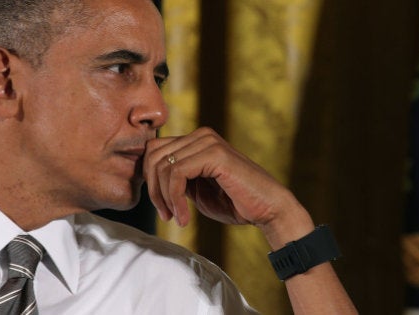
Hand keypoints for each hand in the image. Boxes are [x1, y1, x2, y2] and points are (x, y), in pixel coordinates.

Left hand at [143, 127, 298, 229]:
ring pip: (163, 166)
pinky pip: (177, 174)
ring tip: (177, 218)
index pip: (155, 151)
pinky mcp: (214, 154)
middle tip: (166, 215)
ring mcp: (208, 141)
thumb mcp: (197, 190)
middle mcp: (201, 135)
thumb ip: (176, 180)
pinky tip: (185, 218)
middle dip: (154, 190)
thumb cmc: (235, 203)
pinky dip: (175, 199)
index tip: (163, 208)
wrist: (268, 210)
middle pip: (153, 156)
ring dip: (165, 198)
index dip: (151, 181)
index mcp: (196, 141)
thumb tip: (149, 176)